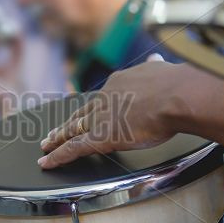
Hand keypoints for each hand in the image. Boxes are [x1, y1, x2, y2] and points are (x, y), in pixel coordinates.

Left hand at [38, 61, 184, 168]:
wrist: (176, 95)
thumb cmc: (176, 85)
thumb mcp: (161, 69)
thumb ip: (154, 68)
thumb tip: (155, 60)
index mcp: (118, 83)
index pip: (98, 100)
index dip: (88, 109)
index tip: (84, 114)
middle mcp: (104, 99)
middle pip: (79, 114)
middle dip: (64, 125)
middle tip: (52, 133)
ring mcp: (100, 118)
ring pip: (72, 130)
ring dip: (57, 139)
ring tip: (46, 146)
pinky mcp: (100, 137)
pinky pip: (73, 148)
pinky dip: (58, 156)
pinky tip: (47, 162)